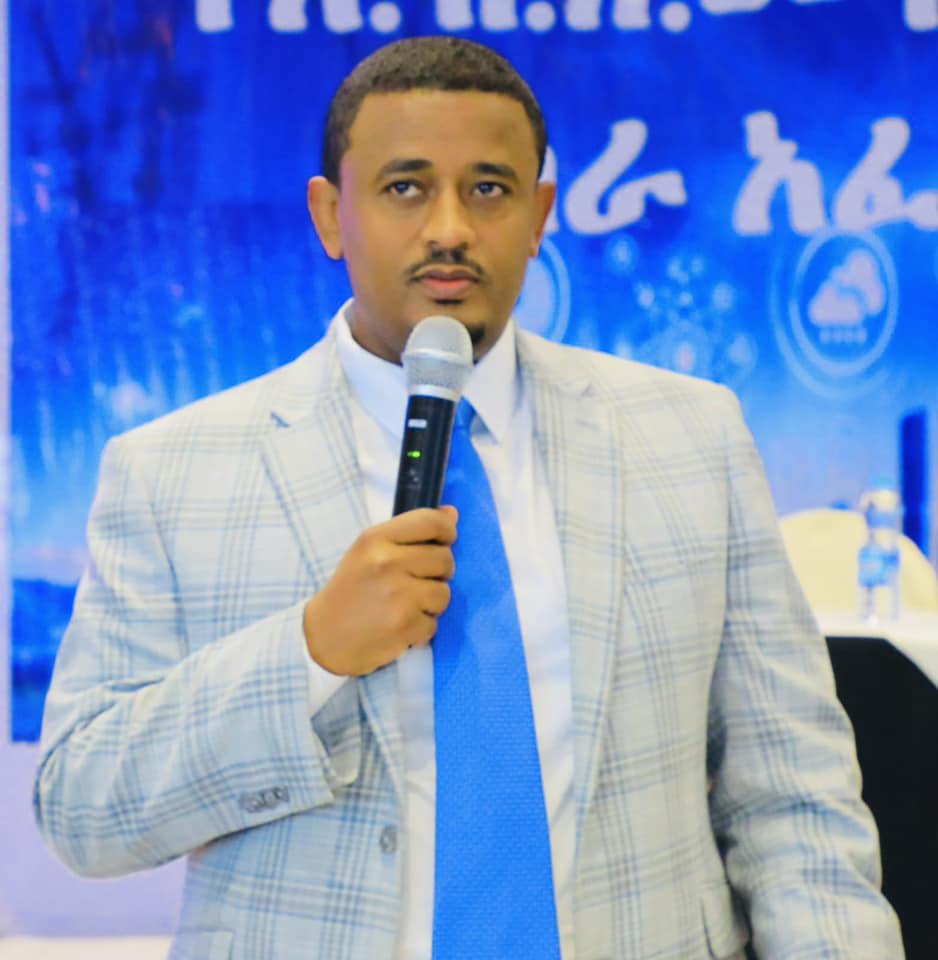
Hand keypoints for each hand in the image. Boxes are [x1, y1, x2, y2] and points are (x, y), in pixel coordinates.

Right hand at [303, 507, 457, 675]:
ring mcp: (397, 595)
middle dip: (440, 572)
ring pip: (444, 593)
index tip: (446, 540)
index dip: (447, 530)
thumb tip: (452, 513)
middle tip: (418, 581)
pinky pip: (434, 623)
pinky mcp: (404, 625)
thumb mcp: (370, 552)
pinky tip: (400, 626)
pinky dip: (421, 628)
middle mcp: (387, 563)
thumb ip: (410, 533)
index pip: (430, 521)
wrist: (324, 637)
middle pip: (444, 559)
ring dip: (432, 603)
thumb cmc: (352, 590)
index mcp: (376, 539)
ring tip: (407, 606)